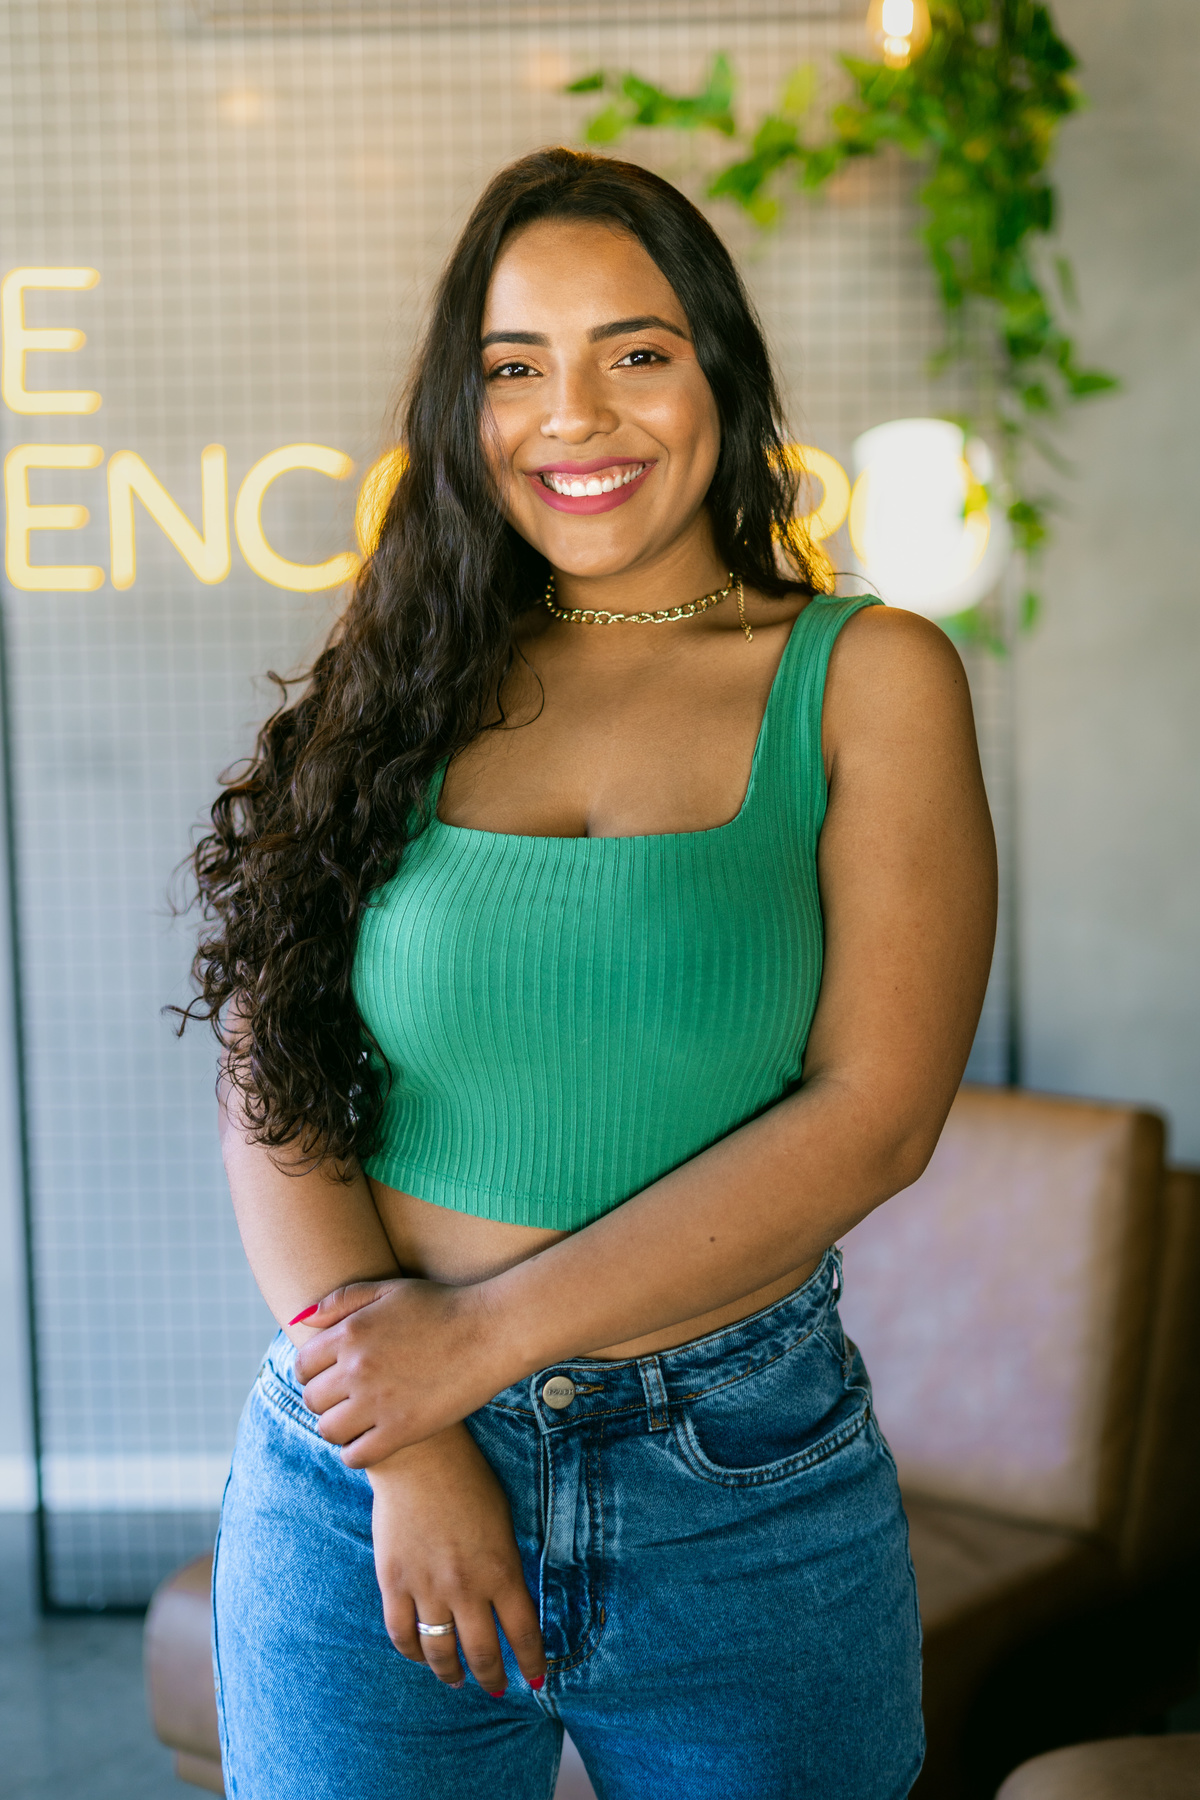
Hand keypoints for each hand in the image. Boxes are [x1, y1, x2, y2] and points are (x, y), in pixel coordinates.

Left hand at [293, 1277, 505, 1464]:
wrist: (489, 1332)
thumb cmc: (441, 1306)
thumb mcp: (389, 1290)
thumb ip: (343, 1300)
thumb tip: (304, 1319)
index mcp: (350, 1333)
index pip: (302, 1366)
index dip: (313, 1372)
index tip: (330, 1375)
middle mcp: (357, 1368)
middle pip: (312, 1399)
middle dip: (325, 1398)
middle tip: (347, 1397)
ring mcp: (378, 1402)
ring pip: (328, 1429)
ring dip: (338, 1426)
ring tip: (357, 1418)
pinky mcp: (401, 1430)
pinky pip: (356, 1455)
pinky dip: (356, 1452)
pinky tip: (371, 1439)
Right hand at [368, 1424, 545, 1696]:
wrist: (419, 1457)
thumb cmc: (468, 1480)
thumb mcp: (503, 1521)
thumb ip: (505, 1566)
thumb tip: (506, 1604)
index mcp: (502, 1569)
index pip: (523, 1633)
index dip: (532, 1664)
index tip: (536, 1680)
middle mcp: (466, 1586)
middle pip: (482, 1653)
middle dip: (492, 1677)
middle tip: (496, 1687)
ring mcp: (427, 1587)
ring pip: (440, 1652)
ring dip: (451, 1674)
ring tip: (456, 1680)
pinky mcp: (394, 1582)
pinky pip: (402, 1634)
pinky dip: (413, 1653)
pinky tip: (422, 1655)